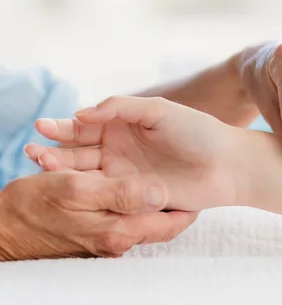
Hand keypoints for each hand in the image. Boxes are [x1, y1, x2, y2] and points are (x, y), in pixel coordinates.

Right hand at [0, 171, 196, 260]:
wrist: (2, 230)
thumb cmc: (34, 207)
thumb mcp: (77, 191)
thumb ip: (122, 193)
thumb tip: (160, 194)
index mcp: (120, 229)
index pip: (169, 222)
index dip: (188, 207)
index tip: (201, 189)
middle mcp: (118, 238)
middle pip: (159, 220)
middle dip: (173, 202)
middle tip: (189, 180)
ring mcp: (107, 237)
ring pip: (141, 215)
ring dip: (151, 198)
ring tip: (166, 178)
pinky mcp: (97, 232)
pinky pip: (121, 215)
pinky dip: (128, 199)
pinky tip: (128, 184)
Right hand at [25, 96, 247, 211]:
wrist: (227, 164)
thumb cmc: (197, 131)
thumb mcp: (158, 110)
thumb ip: (120, 107)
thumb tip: (81, 113)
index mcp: (125, 125)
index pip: (86, 125)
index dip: (63, 127)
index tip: (41, 127)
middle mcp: (121, 149)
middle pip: (80, 150)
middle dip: (55, 150)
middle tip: (32, 151)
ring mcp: (127, 174)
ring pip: (88, 173)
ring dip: (64, 170)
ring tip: (41, 166)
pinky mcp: (135, 196)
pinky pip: (105, 194)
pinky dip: (86, 192)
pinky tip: (67, 189)